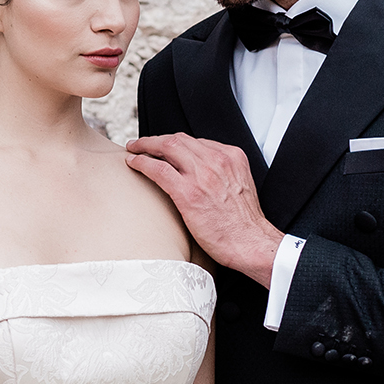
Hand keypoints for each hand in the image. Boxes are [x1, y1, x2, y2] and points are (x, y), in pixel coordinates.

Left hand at [124, 133, 282, 286]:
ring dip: (145, 146)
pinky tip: (133, 163)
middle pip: (179, 139)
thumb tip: (200, 174)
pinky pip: (158, 169)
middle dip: (156, 139)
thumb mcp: (239, 185)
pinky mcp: (188, 192)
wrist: (251, 243)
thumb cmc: (244, 223)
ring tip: (133, 149)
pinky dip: (142, 162)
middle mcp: (217, 160)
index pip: (196, 141)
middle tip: (140, 143)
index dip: (175, 143)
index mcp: (231, 156)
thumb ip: (222, 174)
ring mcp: (202, 175)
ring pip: (166, 148)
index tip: (164, 148)